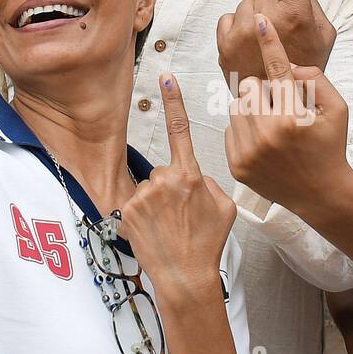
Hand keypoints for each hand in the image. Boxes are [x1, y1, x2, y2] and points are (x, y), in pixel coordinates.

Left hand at [120, 74, 237, 296]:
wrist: (185, 276)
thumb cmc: (207, 244)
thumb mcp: (225, 208)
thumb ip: (210, 184)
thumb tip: (196, 179)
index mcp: (191, 175)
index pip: (180, 130)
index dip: (173, 102)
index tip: (166, 77)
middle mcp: (165, 180)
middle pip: (164, 173)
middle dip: (170, 190)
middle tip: (181, 219)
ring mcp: (143, 196)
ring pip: (149, 191)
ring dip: (156, 206)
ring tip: (168, 230)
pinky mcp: (126, 211)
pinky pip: (134, 207)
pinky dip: (141, 219)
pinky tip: (154, 235)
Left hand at [216, 0, 335, 84]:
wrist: (278, 106)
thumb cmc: (306, 67)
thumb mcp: (326, 36)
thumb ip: (313, 5)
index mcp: (297, 15)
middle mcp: (268, 20)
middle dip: (274, 3)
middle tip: (283, 31)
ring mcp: (243, 32)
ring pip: (246, 3)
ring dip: (255, 16)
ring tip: (265, 43)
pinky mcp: (223, 44)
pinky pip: (228, 17)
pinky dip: (236, 27)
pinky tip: (248, 46)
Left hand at [225, 14, 350, 209]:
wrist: (322, 195)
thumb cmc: (330, 146)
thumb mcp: (338, 109)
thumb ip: (317, 79)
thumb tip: (290, 65)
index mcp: (292, 117)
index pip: (277, 70)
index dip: (269, 42)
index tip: (260, 21)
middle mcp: (267, 134)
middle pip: (249, 87)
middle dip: (263, 91)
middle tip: (280, 107)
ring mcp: (248, 152)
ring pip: (236, 107)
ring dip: (252, 110)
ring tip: (272, 127)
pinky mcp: (237, 165)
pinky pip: (230, 130)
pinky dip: (244, 131)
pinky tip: (264, 144)